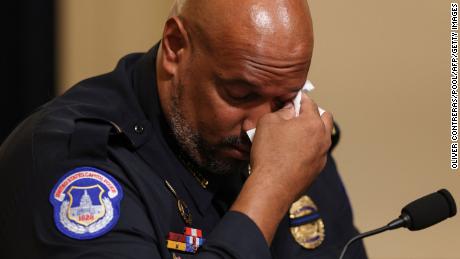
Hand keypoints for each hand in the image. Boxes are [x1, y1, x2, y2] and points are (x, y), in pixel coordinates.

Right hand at [231, 93, 332, 243]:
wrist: (272, 187)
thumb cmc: (269, 153)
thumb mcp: (268, 123)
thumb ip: (281, 111)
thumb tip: (289, 109)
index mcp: (313, 123)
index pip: (310, 102)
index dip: (298, 99)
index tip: (290, 100)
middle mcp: (323, 138)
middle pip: (325, 118)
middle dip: (312, 113)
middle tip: (295, 116)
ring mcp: (322, 156)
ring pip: (322, 136)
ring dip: (312, 132)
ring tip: (293, 135)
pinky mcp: (317, 170)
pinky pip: (316, 152)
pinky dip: (309, 148)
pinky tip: (292, 153)